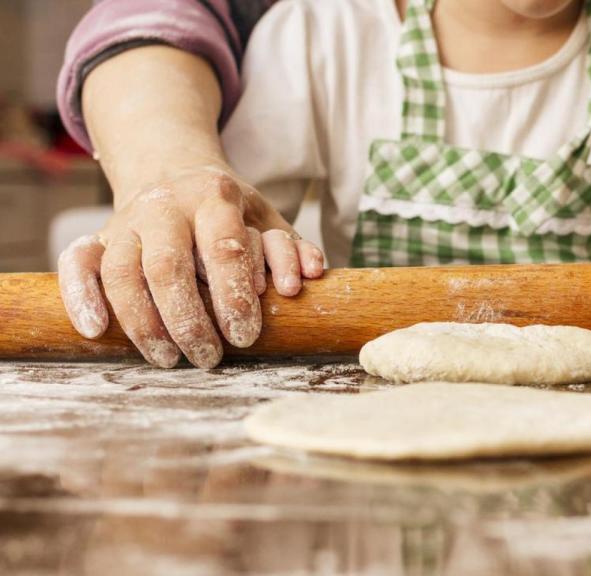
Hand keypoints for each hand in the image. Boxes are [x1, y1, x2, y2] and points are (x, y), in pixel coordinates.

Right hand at [58, 168, 324, 367]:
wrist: (174, 172)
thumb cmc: (230, 211)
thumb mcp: (267, 220)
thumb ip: (289, 249)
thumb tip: (311, 276)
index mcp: (214, 196)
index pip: (224, 247)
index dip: (234, 295)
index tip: (245, 336)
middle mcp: (166, 206)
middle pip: (168, 267)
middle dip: (189, 320)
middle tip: (210, 357)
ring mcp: (127, 221)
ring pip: (123, 272)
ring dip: (144, 324)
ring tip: (169, 359)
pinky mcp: (99, 237)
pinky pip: (78, 263)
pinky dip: (81, 296)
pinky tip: (96, 330)